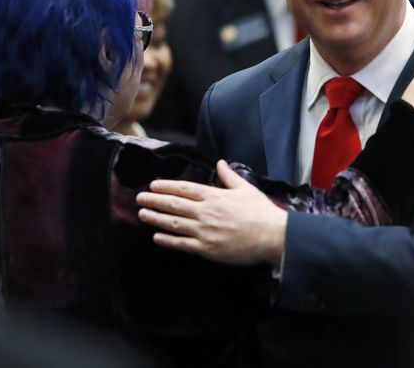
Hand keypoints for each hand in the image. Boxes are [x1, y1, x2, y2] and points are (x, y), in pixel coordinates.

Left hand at [136, 160, 287, 265]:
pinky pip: (182, 244)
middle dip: (155, 200)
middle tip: (140, 197)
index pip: (185, 189)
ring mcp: (205, 231)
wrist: (273, 237)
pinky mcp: (207, 249)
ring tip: (142, 214)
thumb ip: (230, 176)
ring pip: (174, 224)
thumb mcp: (246, 189)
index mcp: (215, 196)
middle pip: (174, 205)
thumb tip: (220, 163)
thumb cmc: (262, 213)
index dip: (167, 186)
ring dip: (156, 218)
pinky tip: (156, 237)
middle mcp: (206, 212)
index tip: (153, 184)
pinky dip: (167, 240)